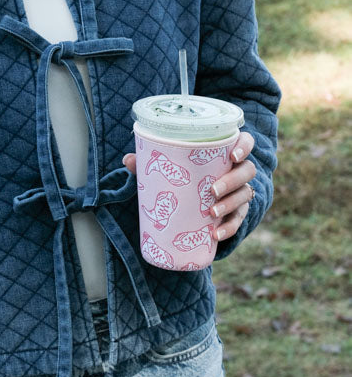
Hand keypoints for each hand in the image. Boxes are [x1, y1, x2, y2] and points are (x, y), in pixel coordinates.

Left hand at [122, 130, 256, 241]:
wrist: (194, 200)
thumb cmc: (185, 174)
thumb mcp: (170, 167)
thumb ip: (152, 162)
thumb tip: (128, 159)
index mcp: (225, 152)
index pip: (245, 142)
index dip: (243, 146)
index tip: (232, 155)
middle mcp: (238, 170)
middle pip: (247, 171)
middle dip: (231, 181)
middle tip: (212, 190)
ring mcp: (240, 191)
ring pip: (244, 195)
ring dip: (230, 204)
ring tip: (212, 213)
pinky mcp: (237, 212)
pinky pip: (238, 220)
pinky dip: (229, 228)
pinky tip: (216, 234)